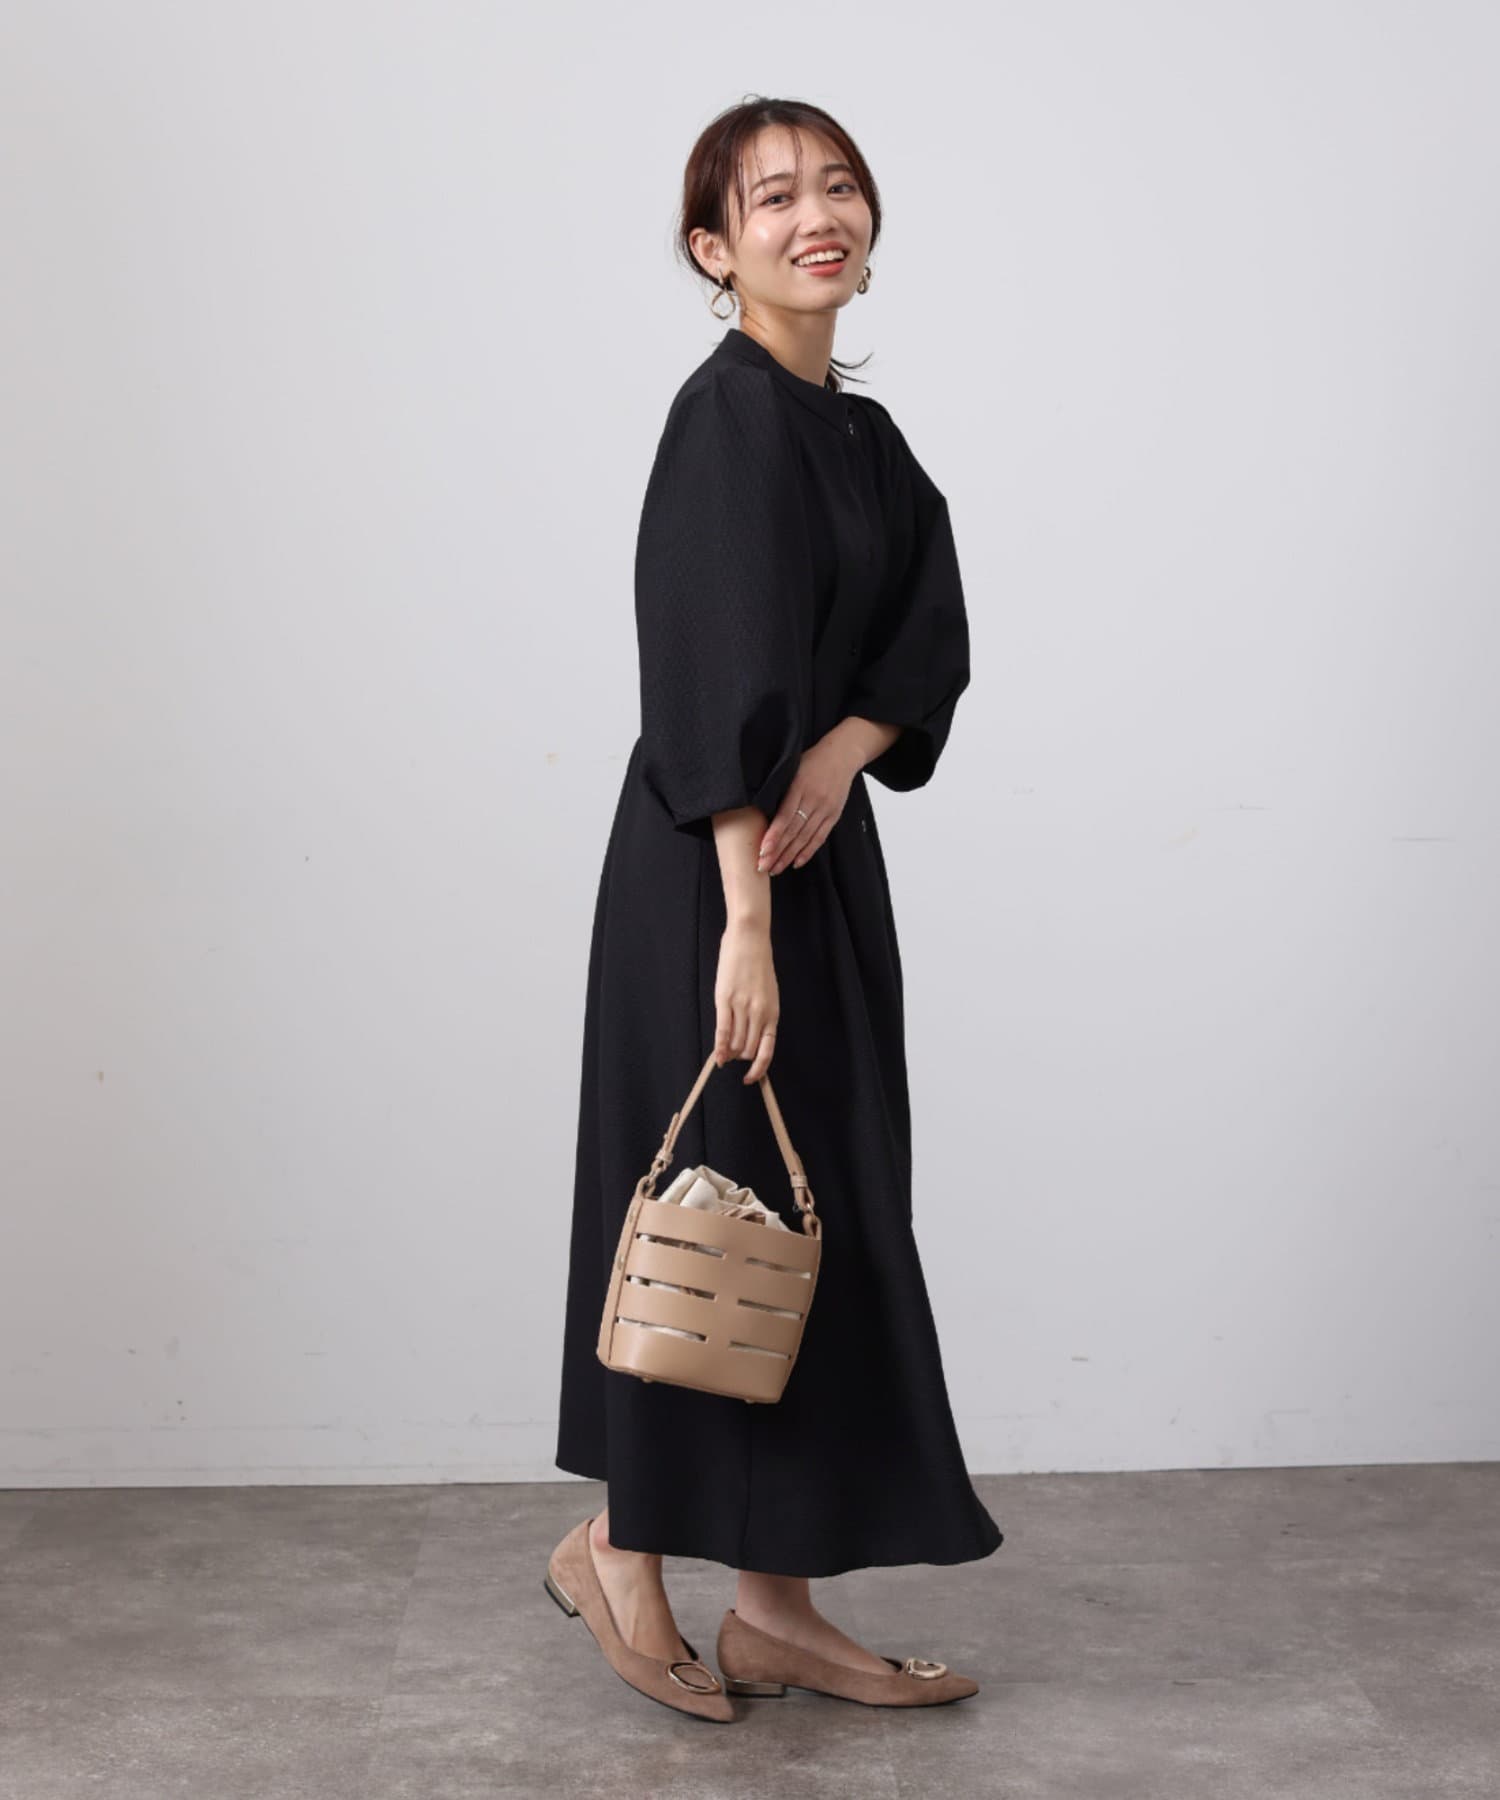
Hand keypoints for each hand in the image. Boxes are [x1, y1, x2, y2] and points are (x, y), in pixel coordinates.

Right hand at [714, 919, 778, 1081]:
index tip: (750, 1078)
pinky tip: (717, 1056)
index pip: (767, 1051)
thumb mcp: (767, 993)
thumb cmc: (758, 964)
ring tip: (725, 1050)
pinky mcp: (725, 999)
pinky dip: (719, 1046)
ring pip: (735, 1044)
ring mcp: (742, 1007)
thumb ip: (762, 1015)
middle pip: (748, 1050)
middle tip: (732, 1055)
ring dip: (730, 1052)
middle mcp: (759, 1013)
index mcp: (773, 1013)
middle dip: (740, 1057)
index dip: (759, 1069)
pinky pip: (722, 1030)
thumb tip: (750, 1037)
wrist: (750, 938)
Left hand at [757, 733, 861, 875]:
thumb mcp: (792, 768)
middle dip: (777, 852)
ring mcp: (825, 809)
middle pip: (793, 832)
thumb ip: (781, 789)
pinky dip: (808, 851)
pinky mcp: (834, 815)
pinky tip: (796, 863)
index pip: (785, 817)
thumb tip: (760, 810)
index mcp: (800, 787)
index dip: (773, 836)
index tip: (762, 851)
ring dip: (789, 856)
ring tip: (776, 869)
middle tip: (763, 867)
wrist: (842, 755)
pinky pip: (820, 837)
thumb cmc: (812, 760)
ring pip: (805, 838)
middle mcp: (814, 800)